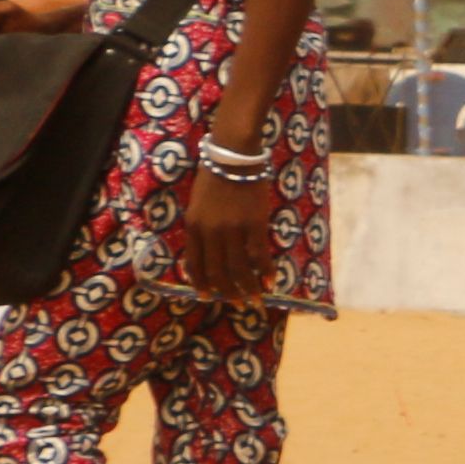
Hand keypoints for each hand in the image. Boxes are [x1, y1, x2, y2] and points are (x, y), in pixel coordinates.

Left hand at [184, 162, 275, 302]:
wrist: (234, 158)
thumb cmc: (215, 178)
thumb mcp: (198, 205)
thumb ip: (202, 229)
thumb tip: (211, 253)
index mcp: (193, 227)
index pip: (194, 264)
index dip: (201, 284)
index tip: (208, 297)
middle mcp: (210, 233)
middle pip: (218, 271)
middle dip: (228, 292)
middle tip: (237, 304)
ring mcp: (232, 230)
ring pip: (239, 268)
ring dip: (248, 287)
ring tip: (256, 299)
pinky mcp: (253, 225)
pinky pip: (259, 255)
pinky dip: (266, 271)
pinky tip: (271, 281)